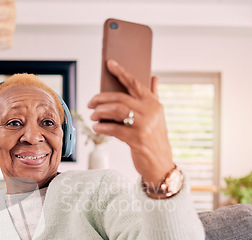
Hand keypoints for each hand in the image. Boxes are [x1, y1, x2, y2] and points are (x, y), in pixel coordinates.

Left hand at [88, 59, 173, 186]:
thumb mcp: (157, 116)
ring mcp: (144, 125)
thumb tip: (154, 77)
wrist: (161, 164)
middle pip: (120, 98)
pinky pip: (114, 129)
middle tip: (90, 103)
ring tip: (93, 115)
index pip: (135, 83)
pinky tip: (97, 128)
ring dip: (100, 112)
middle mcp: (150, 112)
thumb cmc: (154, 138)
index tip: (109, 63)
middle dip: (101, 99)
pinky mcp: (137, 139)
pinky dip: (103, 127)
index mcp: (154, 103)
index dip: (121, 72)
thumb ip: (154, 96)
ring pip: (116, 111)